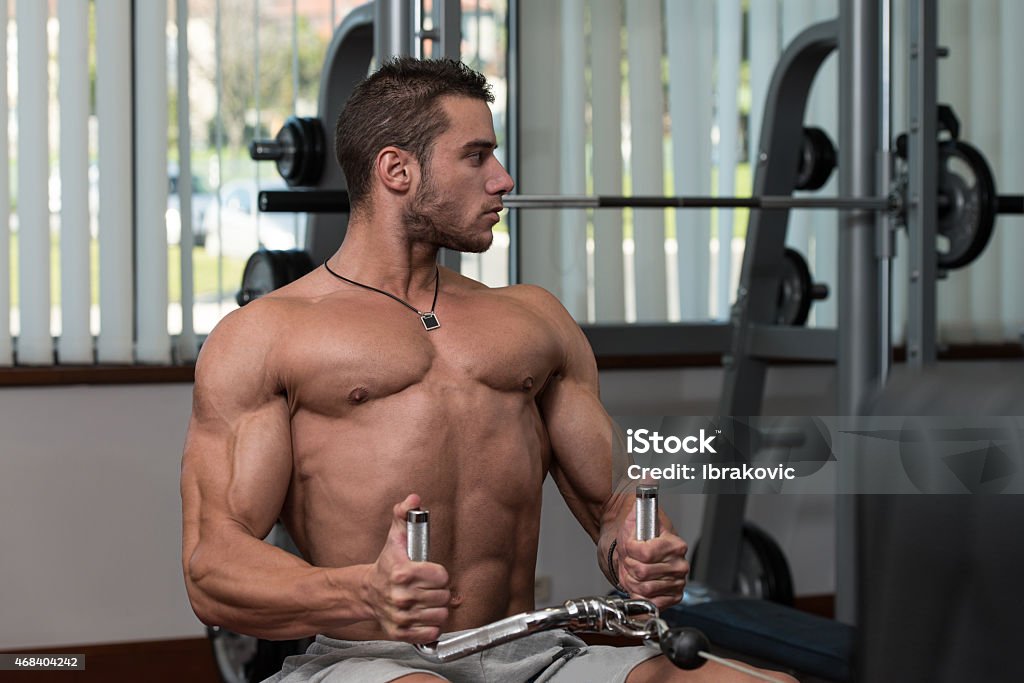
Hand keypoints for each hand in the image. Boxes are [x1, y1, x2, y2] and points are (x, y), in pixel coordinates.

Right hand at [364, 494, 449, 642]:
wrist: (367, 592)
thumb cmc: (387, 564)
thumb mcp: (395, 536)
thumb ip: (405, 515)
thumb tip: (413, 499)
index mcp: (402, 573)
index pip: (441, 576)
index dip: (440, 573)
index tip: (432, 572)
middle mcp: (400, 597)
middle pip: (443, 596)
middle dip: (440, 591)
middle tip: (430, 587)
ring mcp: (400, 616)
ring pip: (440, 615)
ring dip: (437, 608)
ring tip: (427, 601)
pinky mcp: (400, 633)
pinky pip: (431, 633)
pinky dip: (431, 626)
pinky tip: (423, 615)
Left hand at [612, 506, 688, 609]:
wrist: (639, 549)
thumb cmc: (637, 536)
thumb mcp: (634, 520)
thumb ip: (636, 508)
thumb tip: (640, 495)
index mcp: (675, 544)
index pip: (645, 553)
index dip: (629, 550)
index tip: (628, 545)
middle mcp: (680, 564)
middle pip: (641, 572)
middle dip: (628, 565)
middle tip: (629, 559)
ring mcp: (678, 582)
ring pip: (643, 588)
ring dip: (631, 580)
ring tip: (632, 570)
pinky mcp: (673, 597)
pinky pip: (650, 602)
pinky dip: (638, 594)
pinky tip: (638, 583)